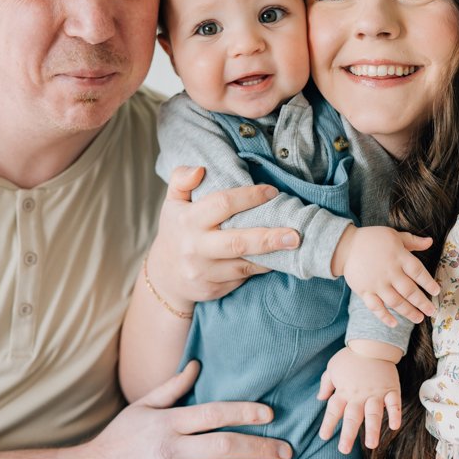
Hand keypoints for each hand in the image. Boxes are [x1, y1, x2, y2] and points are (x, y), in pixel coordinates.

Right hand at [70, 362, 291, 458]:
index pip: (213, 413)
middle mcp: (169, 450)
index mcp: (166, 423)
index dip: (244, 411)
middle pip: (224, 444)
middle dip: (260, 447)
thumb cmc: (115, 443)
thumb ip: (170, 389)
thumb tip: (196, 365)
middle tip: (287, 450)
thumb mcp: (139, 410)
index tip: (269, 414)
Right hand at [148, 165, 300, 303]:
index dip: (250, 197)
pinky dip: (259, 269)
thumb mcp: (171, 202)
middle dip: (269, 238)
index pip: (222, 204)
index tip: (273, 192)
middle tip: (295, 235)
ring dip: (270, 257)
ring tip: (292, 247)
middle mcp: (195, 247)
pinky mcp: (212, 289)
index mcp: (187, 220)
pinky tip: (273, 260)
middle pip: (238, 241)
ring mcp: (203, 271)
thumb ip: (181, 180)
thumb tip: (200, 169)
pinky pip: (241, 278)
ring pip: (243, 265)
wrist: (164, 276)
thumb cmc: (176, 231)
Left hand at [318, 347, 401, 449]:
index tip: (325, 436)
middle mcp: (359, 395)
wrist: (372, 343)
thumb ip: (326, 384)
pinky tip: (394, 426)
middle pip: (353, 417)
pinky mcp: (391, 389)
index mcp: (344, 391)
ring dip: (373, 429)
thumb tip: (320, 398)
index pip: (334, 410)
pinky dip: (395, 414)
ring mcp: (376, 393)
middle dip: (348, 434)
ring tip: (371, 445)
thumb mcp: (333, 368)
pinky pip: (394, 403)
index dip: (329, 423)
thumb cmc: (350, 357)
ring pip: (374, 413)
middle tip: (344, 450)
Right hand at [337, 226, 438, 327]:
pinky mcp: (365, 291)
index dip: (428, 283)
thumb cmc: (372, 239)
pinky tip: (394, 324)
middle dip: (422, 303)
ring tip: (419, 319)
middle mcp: (389, 271)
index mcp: (399, 256)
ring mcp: (377, 283)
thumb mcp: (394, 235)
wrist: (345, 246)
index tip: (436, 292)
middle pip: (409, 290)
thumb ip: (412, 241)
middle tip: (431, 311)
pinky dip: (385, 317)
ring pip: (396, 302)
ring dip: (408, 312)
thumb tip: (430, 241)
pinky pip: (376, 307)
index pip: (418, 272)